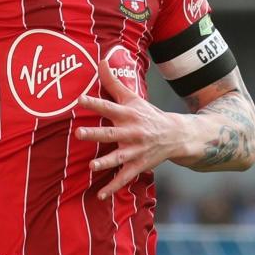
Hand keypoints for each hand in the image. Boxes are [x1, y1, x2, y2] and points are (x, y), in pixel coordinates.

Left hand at [76, 59, 186, 199]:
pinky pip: (124, 178)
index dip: (94, 103)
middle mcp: (132, 132)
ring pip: (119, 158)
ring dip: (105, 162)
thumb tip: (101, 59)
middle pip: (111, 133)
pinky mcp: (138, 165)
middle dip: (96, 134)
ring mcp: (135, 151)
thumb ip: (113, 81)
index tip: (79, 99)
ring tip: (91, 166)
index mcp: (128, 114)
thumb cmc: (147, 114)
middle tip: (78, 133)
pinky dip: (113, 187)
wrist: (176, 135)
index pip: (109, 107)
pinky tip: (100, 195)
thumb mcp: (132, 97)